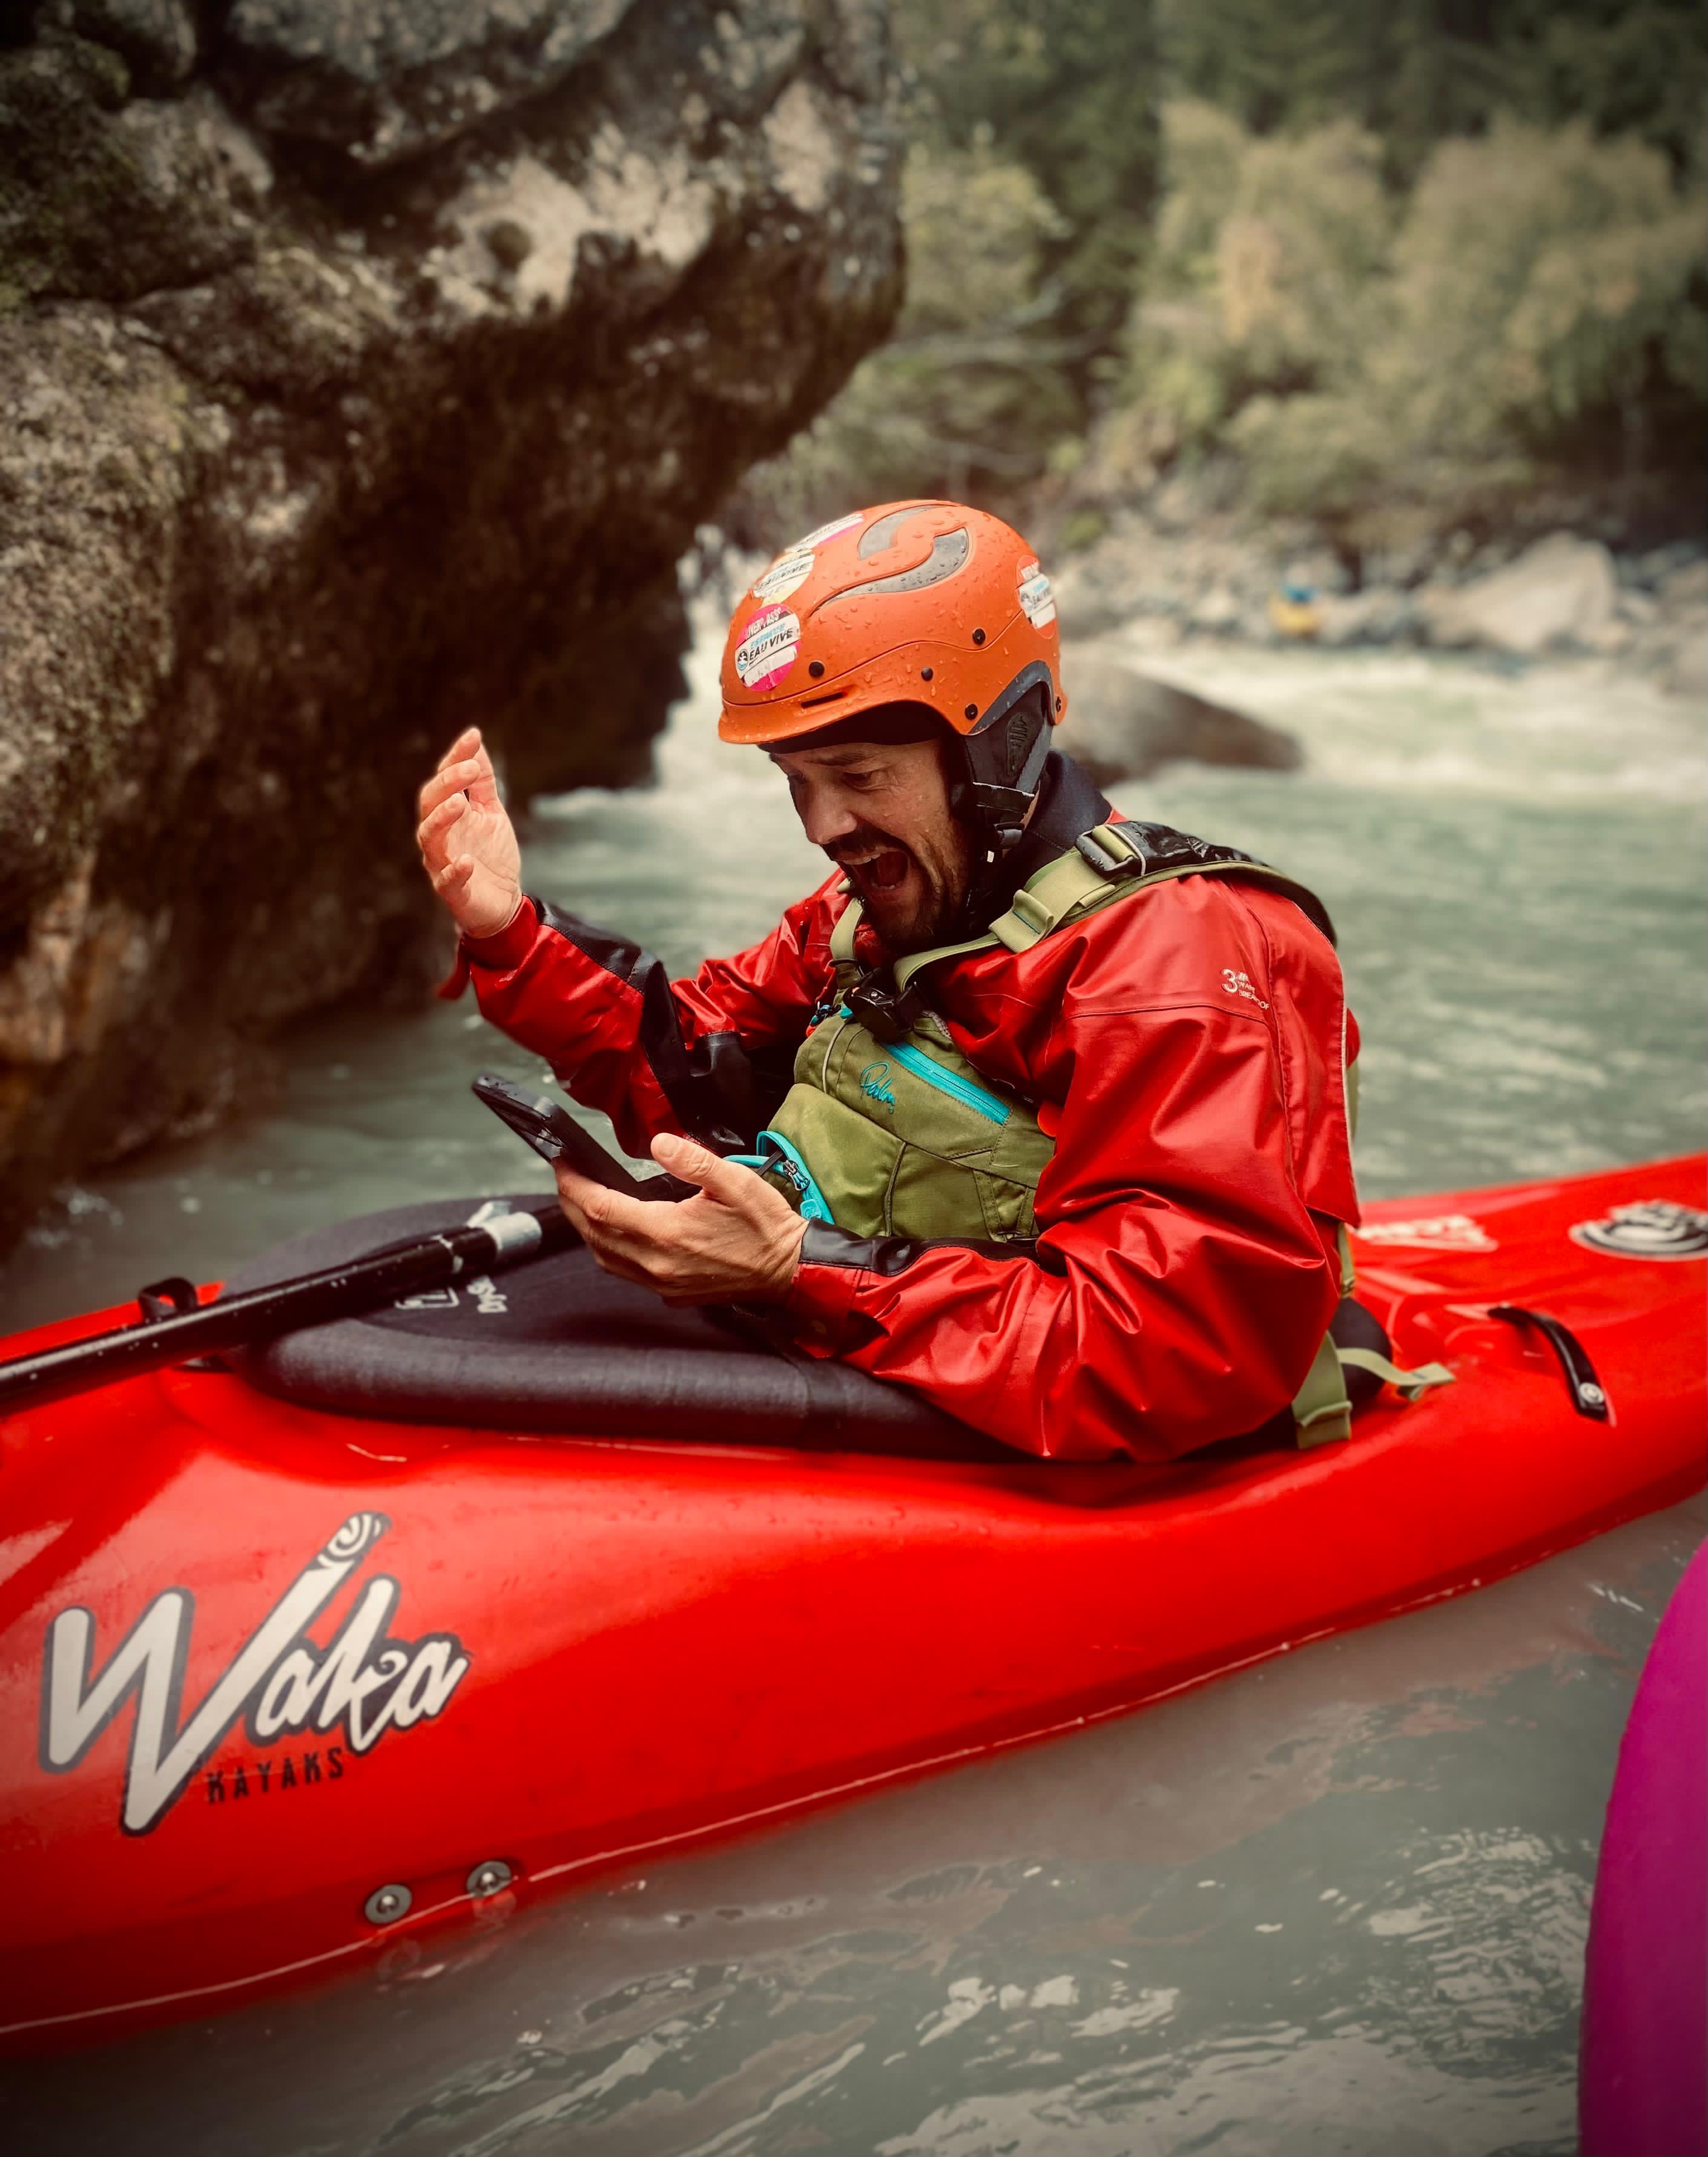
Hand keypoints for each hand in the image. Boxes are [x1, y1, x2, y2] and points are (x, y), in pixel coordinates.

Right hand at [416, 726, 522, 938]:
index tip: (473, 736)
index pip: (444, 780)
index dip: (455, 758)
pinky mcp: (452, 892)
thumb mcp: (491, 812)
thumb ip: (483, 782)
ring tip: (459, 803)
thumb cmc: (492, 855)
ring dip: (441, 819)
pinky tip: (468, 862)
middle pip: (429, 804)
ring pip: (429, 838)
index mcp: (448, 814)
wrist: (504, 901)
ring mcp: (442, 863)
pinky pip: (447, 881)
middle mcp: (439, 836)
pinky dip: (456, 871)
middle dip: (447, 783)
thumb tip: (475, 741)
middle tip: (470, 769)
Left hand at [554, 1133, 807, 1305]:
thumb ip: (692, 1161)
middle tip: (566, 1178)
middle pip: (594, 1234)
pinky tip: (613, 1233)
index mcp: (667, 1232)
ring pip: (603, 1258)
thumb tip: (658, 1143)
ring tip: (582, 1202)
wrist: (788, 1269)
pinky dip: (607, 1249)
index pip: (601, 1208)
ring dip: (586, 1230)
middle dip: (572, 1204)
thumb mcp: (734, 1181)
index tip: (564, 1165)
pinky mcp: (671, 1293)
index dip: (575, 1185)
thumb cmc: (764, 1225)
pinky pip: (624, 1272)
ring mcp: (662, 1283)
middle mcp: (657, 1263)